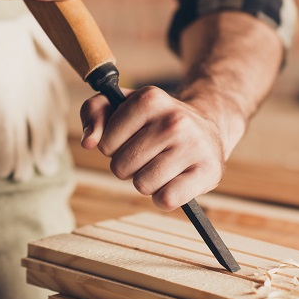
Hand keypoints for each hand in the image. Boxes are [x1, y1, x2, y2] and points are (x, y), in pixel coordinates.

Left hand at [80, 86, 230, 210]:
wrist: (207, 129)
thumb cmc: (154, 121)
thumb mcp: (121, 105)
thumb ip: (94, 111)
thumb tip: (89, 142)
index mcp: (149, 98)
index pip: (106, 144)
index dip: (114, 146)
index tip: (131, 138)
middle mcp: (174, 120)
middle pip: (122, 167)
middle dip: (129, 166)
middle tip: (148, 154)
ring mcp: (194, 146)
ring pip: (142, 185)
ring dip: (146, 182)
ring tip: (161, 166)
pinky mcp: (208, 171)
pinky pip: (166, 200)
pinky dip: (164, 198)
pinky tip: (174, 182)